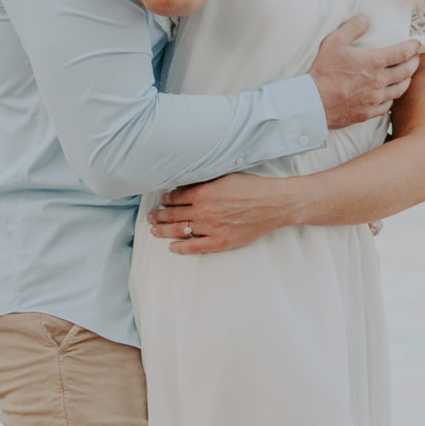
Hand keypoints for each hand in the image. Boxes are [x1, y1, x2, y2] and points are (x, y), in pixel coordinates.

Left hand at [152, 176, 281, 253]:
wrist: (274, 203)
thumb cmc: (252, 187)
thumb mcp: (225, 177)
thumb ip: (205, 183)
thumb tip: (187, 186)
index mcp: (203, 193)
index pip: (175, 197)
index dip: (166, 199)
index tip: (161, 201)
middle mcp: (203, 211)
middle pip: (173, 215)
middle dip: (158, 216)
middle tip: (150, 217)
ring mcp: (211, 228)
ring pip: (179, 231)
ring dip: (164, 230)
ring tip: (154, 230)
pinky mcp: (220, 241)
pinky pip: (194, 247)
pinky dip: (181, 247)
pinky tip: (172, 247)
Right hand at [309, 15, 420, 128]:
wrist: (314, 102)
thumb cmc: (324, 71)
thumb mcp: (334, 42)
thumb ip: (352, 28)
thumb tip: (365, 17)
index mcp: (374, 62)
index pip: (402, 53)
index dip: (413, 47)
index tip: (417, 44)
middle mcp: (379, 81)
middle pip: (406, 71)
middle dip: (414, 63)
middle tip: (416, 58)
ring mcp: (375, 98)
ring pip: (399, 90)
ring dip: (407, 81)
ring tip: (408, 75)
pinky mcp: (368, 112)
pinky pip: (387, 105)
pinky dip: (392, 98)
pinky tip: (390, 95)